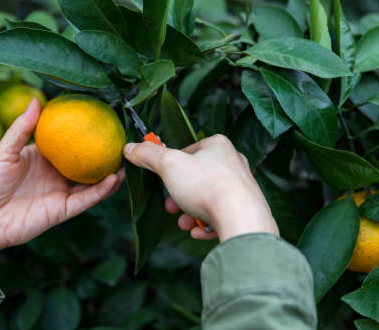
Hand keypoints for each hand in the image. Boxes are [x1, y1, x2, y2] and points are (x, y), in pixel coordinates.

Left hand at [0, 99, 124, 281]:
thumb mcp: (1, 151)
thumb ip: (21, 128)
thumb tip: (36, 99)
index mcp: (41, 156)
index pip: (67, 140)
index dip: (83, 130)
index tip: (102, 115)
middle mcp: (54, 173)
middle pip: (85, 160)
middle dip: (104, 150)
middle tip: (124, 135)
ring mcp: (59, 192)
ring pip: (91, 181)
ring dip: (110, 171)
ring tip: (128, 157)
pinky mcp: (61, 210)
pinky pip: (85, 199)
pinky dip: (101, 190)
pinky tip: (114, 178)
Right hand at [123, 135, 277, 242]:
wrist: (241, 219)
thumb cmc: (206, 186)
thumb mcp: (168, 165)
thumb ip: (148, 155)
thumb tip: (131, 147)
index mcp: (218, 145)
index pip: (187, 151)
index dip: (170, 166)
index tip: (161, 179)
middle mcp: (234, 163)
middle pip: (196, 177)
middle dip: (178, 194)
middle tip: (169, 206)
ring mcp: (242, 187)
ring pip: (207, 198)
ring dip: (190, 211)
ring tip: (184, 223)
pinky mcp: (247, 210)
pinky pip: (221, 215)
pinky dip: (206, 224)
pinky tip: (198, 231)